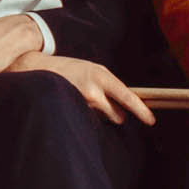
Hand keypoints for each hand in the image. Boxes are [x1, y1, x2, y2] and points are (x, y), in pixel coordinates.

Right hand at [10, 51, 156, 126]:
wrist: (37, 68)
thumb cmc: (69, 69)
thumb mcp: (91, 70)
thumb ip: (107, 85)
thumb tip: (124, 107)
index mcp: (102, 75)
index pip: (127, 97)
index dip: (141, 111)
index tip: (151, 120)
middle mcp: (93, 90)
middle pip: (117, 115)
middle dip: (115, 114)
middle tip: (103, 104)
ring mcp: (81, 103)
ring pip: (101, 118)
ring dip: (98, 115)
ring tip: (82, 99)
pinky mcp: (71, 111)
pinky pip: (87, 120)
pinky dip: (85, 116)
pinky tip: (74, 104)